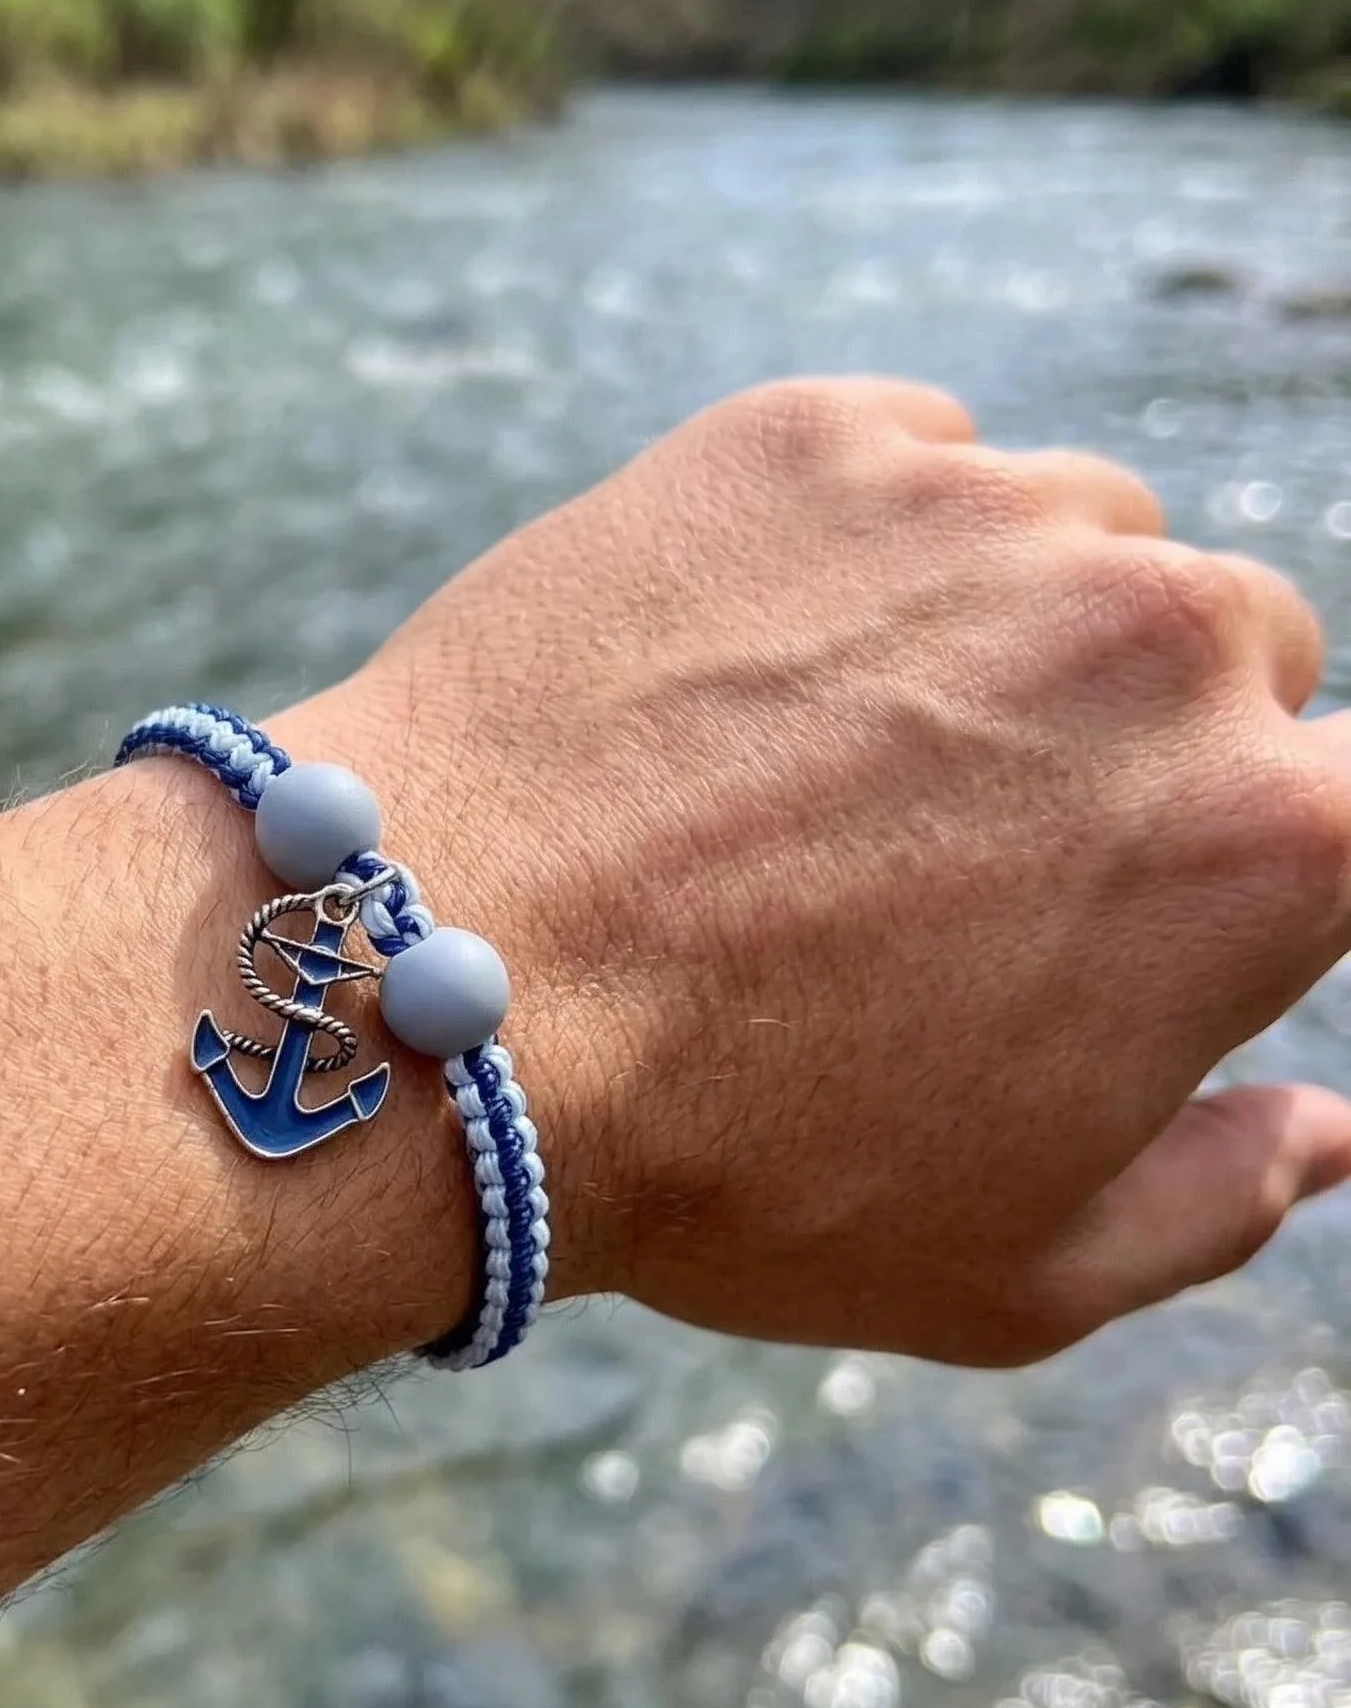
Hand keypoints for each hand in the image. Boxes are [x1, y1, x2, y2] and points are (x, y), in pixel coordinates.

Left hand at [283, 377, 1350, 1364]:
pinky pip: (907, 464)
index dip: (1261, 848)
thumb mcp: (1011, 1270)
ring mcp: (979, 509)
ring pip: (1070, 539)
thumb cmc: (731, 1163)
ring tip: (819, 759)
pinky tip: (738, 669)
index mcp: (1266, 841)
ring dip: (995, 628)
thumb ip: (1221, 1195)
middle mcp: (1160, 636)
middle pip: (1224, 654)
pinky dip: (858, 549)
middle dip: (1126, 742)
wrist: (446, 996)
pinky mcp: (808, 436)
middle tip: (943, 847)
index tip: (1146, 881)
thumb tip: (1332, 1130)